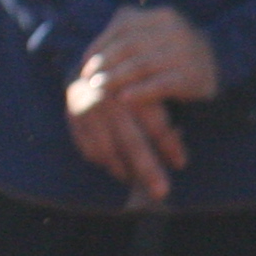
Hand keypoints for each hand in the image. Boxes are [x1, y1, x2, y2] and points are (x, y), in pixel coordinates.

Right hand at [62, 80, 185, 203]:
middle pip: (131, 140)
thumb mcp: (150, 89)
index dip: (169, 144)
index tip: (181, 164)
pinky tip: (121, 171)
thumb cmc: (133, 80)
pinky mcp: (74, 119)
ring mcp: (87, 111)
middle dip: (148, 168)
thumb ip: (163, 115)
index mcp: (133, 86)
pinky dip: (106, 163)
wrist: (93, 64)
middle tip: (162, 192)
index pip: (154, 122)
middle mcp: (108, 99)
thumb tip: (180, 150)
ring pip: (107, 149)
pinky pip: (90, 149)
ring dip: (125, 170)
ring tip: (140, 183)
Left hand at [82, 4, 218, 104]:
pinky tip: (123, 99)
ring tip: (100, 90)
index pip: (123, 26)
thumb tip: (89, 55)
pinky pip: (160, 84)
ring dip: (116, 78)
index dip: (99, 45)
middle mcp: (175, 30)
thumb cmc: (175, 52)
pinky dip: (139, 92)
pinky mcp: (192, 76)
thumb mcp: (156, 34)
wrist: (222, 64)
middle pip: (130, 45)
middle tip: (88, 80)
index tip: (84, 63)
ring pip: (142, 65)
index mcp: (162, 16)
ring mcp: (185, 52)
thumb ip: (128, 36)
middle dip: (104, 63)